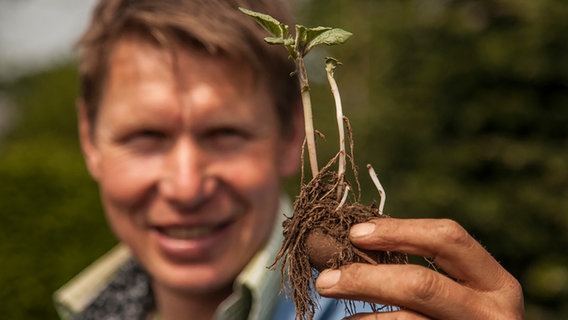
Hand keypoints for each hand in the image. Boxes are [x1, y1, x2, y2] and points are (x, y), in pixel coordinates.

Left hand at [315, 218, 524, 318]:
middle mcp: (493, 314)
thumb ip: (422, 269)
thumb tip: (356, 242)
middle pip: (422, 284)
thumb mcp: (459, 293)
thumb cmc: (458, 319)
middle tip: (325, 279)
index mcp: (496, 283)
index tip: (355, 233)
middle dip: (366, 278)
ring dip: (361, 314)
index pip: (448, 238)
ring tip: (334, 305)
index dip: (399, 231)